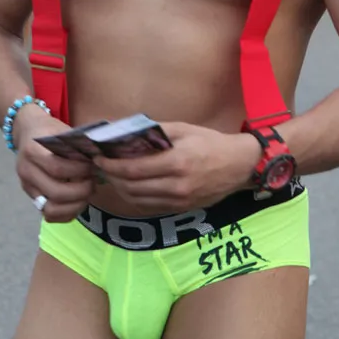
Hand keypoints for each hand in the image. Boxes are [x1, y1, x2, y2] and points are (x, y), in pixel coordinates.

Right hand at [14, 109, 95, 222]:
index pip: (57, 168)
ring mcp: (27, 187)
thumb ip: (77, 147)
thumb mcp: (62, 131)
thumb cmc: (50, 131)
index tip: (91, 166)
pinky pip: (49, 215)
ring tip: (86, 194)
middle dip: (80, 191)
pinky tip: (78, 202)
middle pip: (55, 192)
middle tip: (92, 182)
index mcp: (33, 151)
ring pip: (50, 209)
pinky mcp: (31, 197)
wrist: (27, 132)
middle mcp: (26, 172)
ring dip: (74, 206)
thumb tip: (99, 162)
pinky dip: (66, 213)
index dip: (79, 171)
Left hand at [94, 123, 259, 212]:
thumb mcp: (183, 129)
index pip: (133, 169)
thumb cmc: (210, 143)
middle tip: (102, 166)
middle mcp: (176, 186)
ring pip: (137, 200)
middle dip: (111, 177)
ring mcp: (179, 201)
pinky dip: (134, 197)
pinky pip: (149, 206)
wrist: (238, 166)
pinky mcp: (181, 209)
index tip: (99, 157)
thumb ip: (154, 131)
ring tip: (113, 175)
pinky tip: (130, 186)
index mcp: (177, 162)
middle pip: (131, 187)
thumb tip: (125, 130)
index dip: (111, 165)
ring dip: (120, 189)